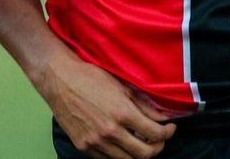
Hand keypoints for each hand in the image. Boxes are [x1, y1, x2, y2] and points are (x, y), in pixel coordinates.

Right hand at [37, 48, 174, 158]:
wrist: (60, 81)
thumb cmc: (92, 78)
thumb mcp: (123, 88)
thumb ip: (144, 106)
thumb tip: (162, 117)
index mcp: (122, 113)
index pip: (155, 134)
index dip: (167, 133)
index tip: (170, 128)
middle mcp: (110, 131)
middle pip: (144, 154)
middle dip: (157, 147)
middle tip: (159, 139)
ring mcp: (95, 142)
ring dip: (138, 153)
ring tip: (141, 142)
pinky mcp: (83, 146)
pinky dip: (119, 154)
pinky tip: (122, 143)